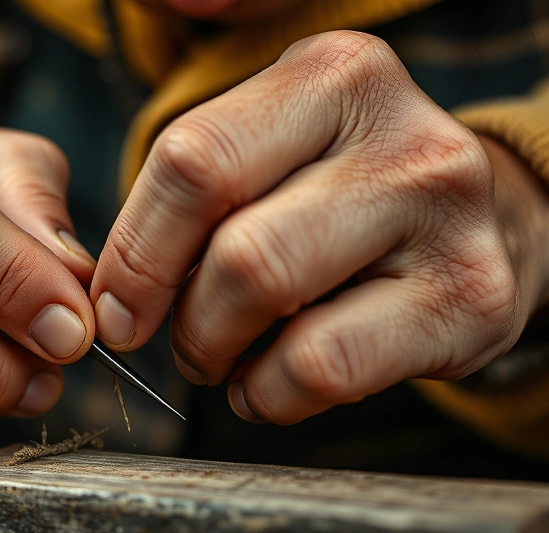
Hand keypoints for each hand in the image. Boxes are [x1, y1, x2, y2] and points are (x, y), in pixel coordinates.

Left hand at [92, 31, 548, 423]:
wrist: (484, 222)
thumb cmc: (343, 194)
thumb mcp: (274, 155)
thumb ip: (191, 197)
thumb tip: (109, 297)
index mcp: (331, 77)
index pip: (192, 163)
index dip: (135, 252)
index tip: (117, 306)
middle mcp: (398, 135)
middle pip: (233, 246)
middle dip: (180, 317)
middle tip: (179, 343)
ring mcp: (444, 216)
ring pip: (272, 299)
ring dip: (218, 352)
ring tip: (222, 358)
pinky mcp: (471, 300)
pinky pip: (323, 367)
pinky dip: (270, 393)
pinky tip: (270, 384)